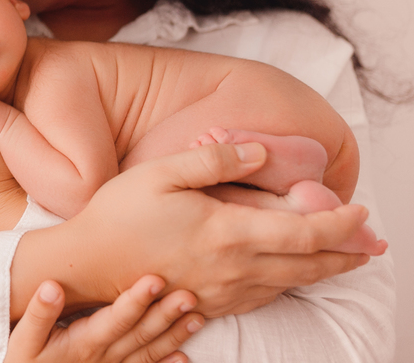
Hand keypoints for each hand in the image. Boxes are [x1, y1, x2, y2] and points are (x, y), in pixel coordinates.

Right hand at [6, 275, 201, 362]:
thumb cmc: (25, 362)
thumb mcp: (23, 340)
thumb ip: (39, 313)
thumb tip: (51, 286)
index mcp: (83, 343)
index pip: (115, 319)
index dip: (135, 301)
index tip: (155, 280)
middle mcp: (103, 357)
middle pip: (139, 335)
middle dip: (165, 315)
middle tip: (189, 296)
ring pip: (148, 352)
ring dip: (174, 336)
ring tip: (197, 318)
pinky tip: (185, 357)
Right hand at [14, 142, 370, 317]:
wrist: (85, 265)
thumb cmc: (118, 216)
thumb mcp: (160, 172)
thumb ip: (212, 159)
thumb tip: (258, 151)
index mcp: (226, 233)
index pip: (303, 232)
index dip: (339, 222)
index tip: (360, 210)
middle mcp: (233, 269)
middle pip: (308, 266)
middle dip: (345, 254)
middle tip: (370, 244)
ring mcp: (221, 292)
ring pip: (289, 286)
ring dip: (322, 272)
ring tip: (341, 259)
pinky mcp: (208, 305)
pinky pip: (262, 299)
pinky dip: (287, 285)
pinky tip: (288, 277)